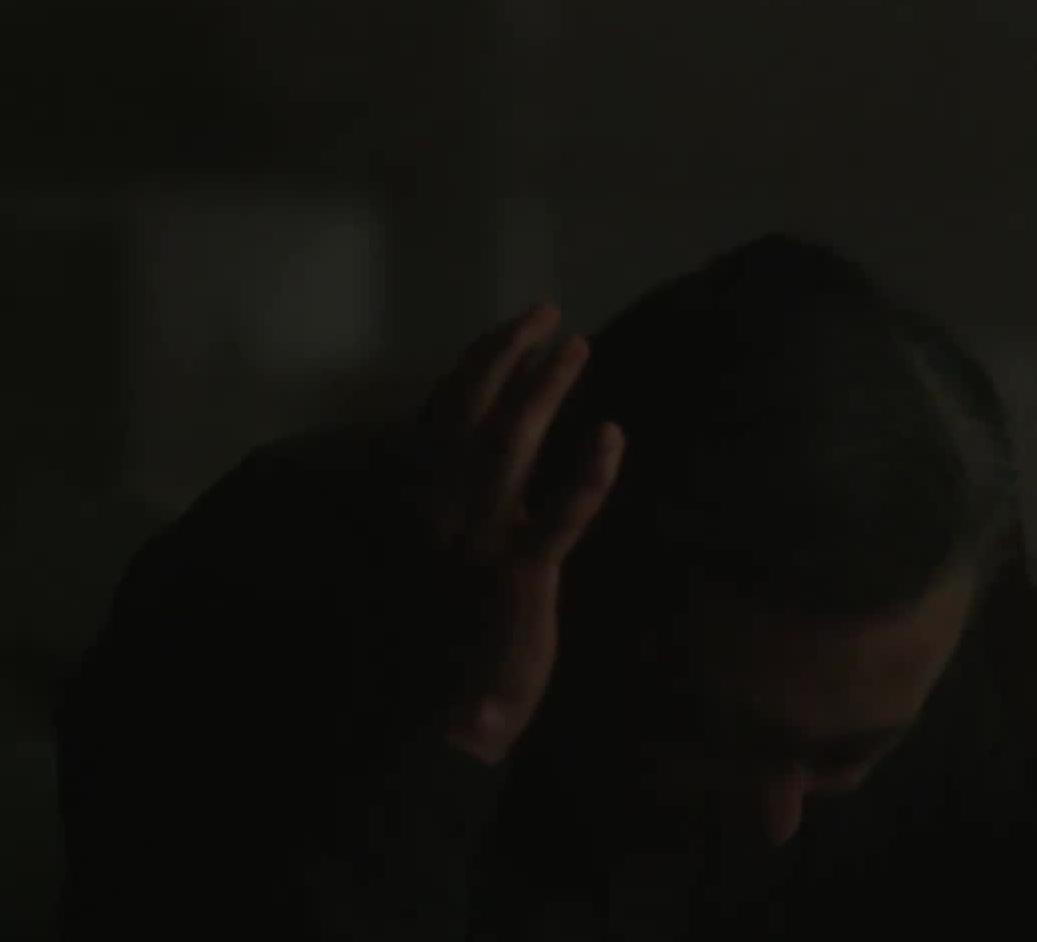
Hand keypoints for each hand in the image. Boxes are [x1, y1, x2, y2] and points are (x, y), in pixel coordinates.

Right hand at [409, 302, 624, 764]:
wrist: (447, 722)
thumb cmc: (454, 644)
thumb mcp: (450, 562)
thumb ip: (466, 509)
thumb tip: (499, 462)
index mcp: (424, 507)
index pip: (443, 415)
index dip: (479, 363)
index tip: (514, 325)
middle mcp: (443, 514)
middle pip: (470, 413)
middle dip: (507, 356)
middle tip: (548, 313)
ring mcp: (478, 543)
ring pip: (507, 448)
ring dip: (543, 391)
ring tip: (575, 347)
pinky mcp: (517, 579)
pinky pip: (555, 520)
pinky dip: (585, 478)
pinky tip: (612, 438)